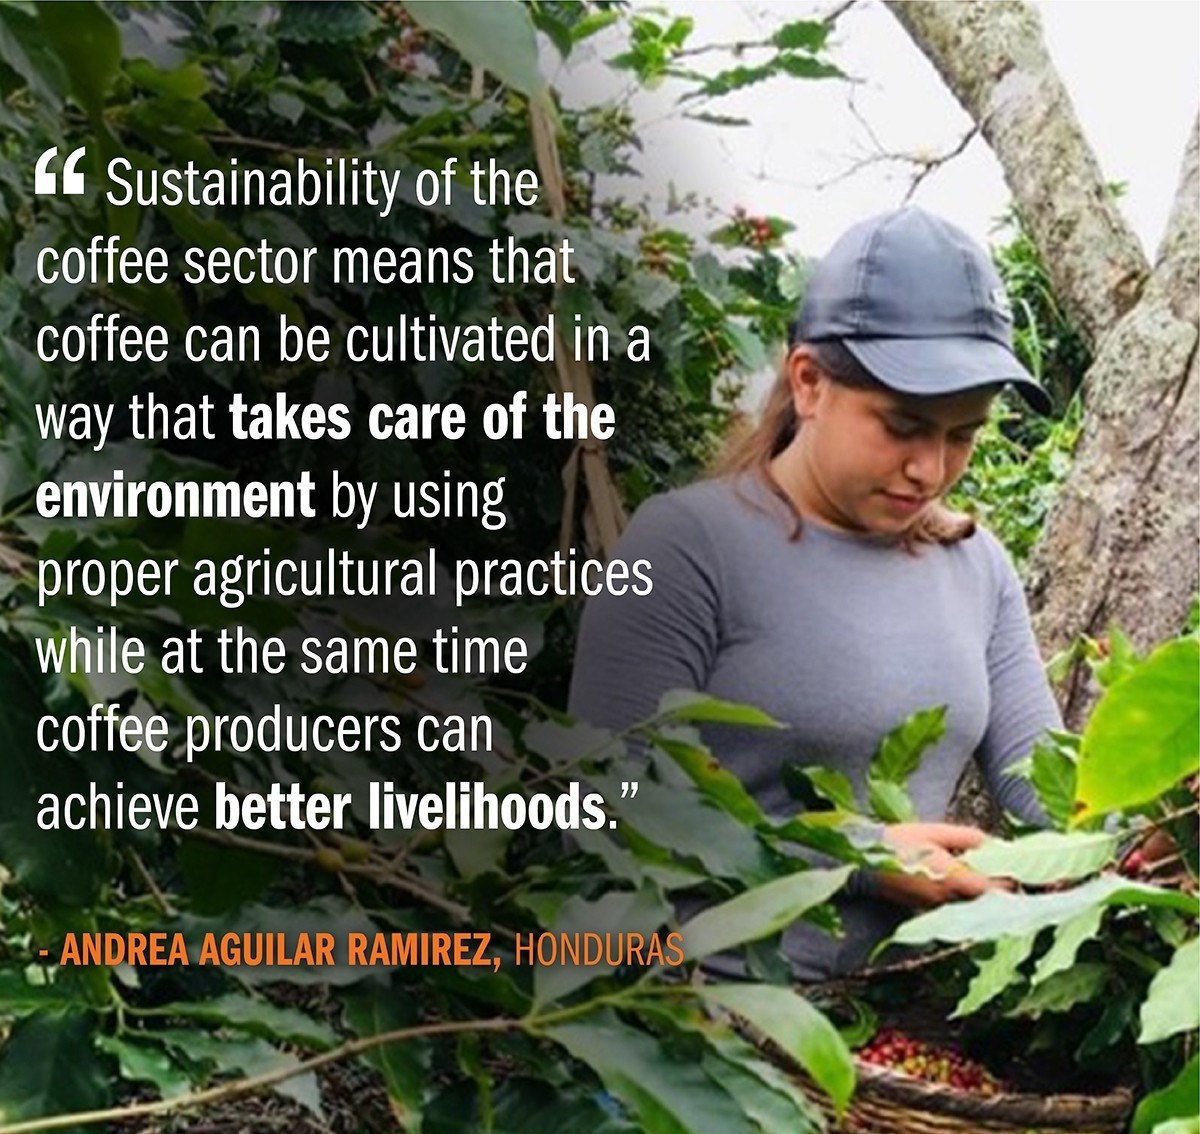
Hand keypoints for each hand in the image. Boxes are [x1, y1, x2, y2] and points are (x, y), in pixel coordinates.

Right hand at [867, 822, 1012, 908]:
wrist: (865, 863)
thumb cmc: (900, 843)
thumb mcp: (937, 831)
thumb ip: (972, 838)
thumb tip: (997, 845)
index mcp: (955, 880)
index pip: (1001, 890)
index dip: (1012, 878)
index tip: (1013, 864)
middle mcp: (952, 902)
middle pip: (993, 902)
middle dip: (1001, 885)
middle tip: (1001, 865)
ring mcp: (942, 910)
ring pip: (978, 906)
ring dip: (985, 891)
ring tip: (979, 869)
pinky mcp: (934, 912)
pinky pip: (962, 908)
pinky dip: (968, 896)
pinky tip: (961, 877)